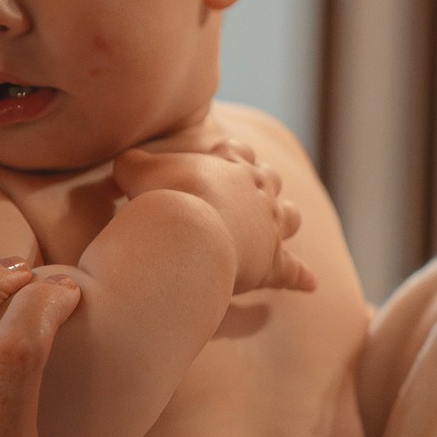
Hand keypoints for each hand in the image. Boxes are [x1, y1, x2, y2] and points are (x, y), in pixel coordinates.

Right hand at [112, 138, 316, 295]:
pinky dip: (302, 277)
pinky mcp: (273, 262)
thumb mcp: (136, 170)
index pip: (236, 151)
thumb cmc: (165, 196)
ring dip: (286, 220)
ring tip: (282, 224)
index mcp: (228, 163)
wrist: (190, 232)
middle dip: (263, 183)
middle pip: (269, 179)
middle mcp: (256, 190)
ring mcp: (269, 226)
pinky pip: (292, 271)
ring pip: (289, 217)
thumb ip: (132, 165)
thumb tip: (125, 165)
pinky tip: (311, 285)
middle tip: (254, 190)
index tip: (224, 157)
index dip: (231, 155)